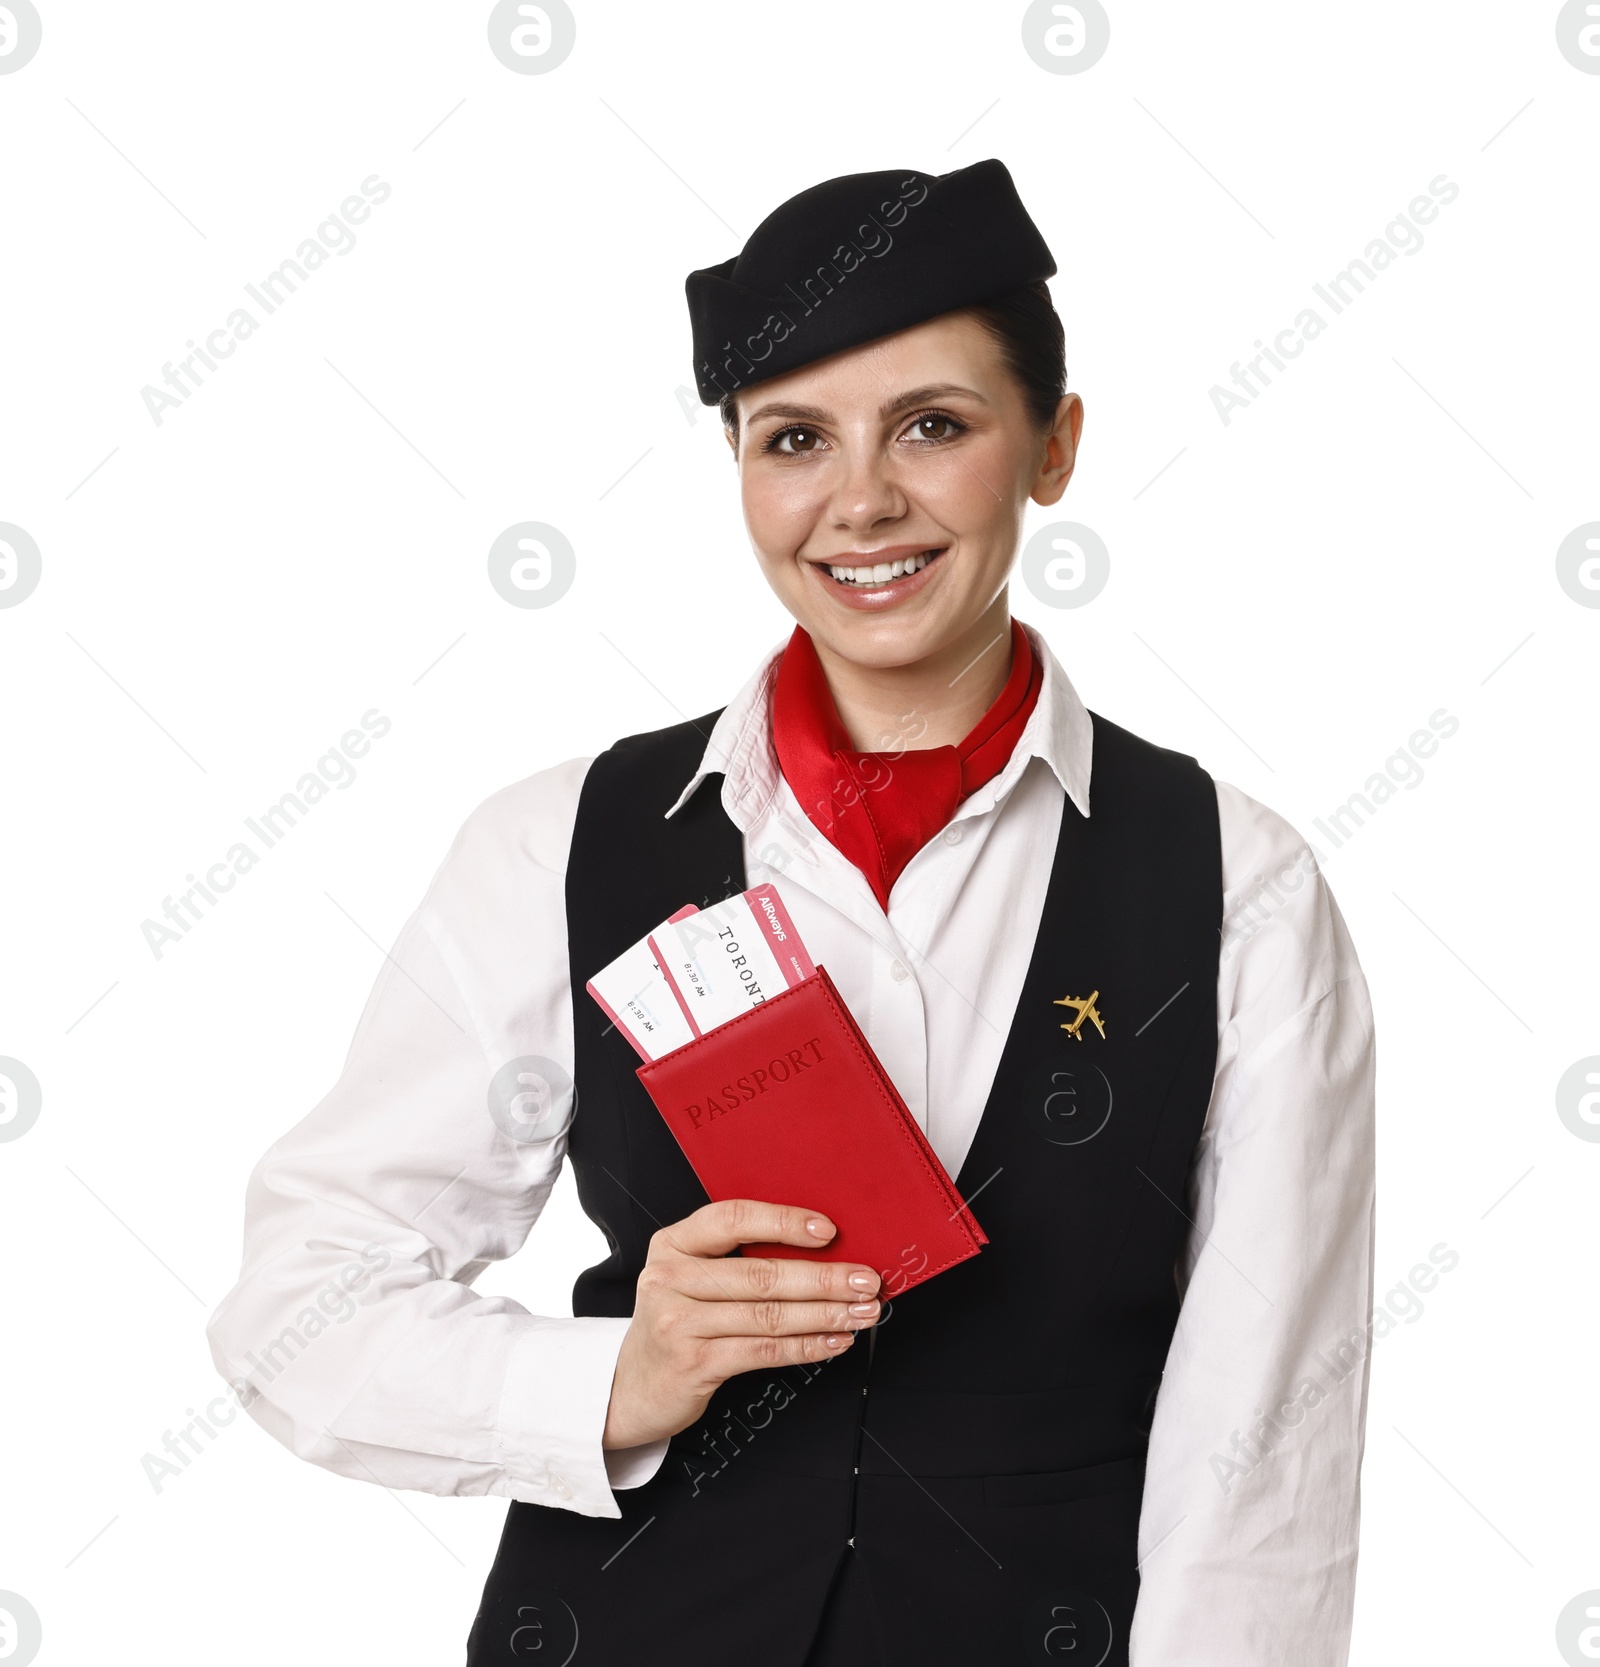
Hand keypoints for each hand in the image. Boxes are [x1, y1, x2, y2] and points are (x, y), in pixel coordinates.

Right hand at [601, 1199, 881, 1450]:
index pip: (733, 1219)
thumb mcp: (690, 1278)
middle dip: (824, 1277)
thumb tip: (819, 1249)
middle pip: (761, 1273)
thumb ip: (736, 1259)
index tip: (829, 1230)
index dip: (783, 1221)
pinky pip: (763, 1351)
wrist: (629, 1388)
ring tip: (861, 1313)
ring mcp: (677, 1321)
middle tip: (866, 1279)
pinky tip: (833, 1342)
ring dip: (825, 1314)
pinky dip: (806, 1346)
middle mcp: (669, 1277)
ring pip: (768, 1315)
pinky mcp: (692, 1362)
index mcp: (673, 1243)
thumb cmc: (676, 1323)